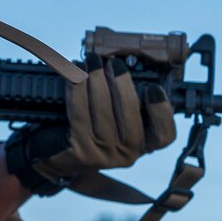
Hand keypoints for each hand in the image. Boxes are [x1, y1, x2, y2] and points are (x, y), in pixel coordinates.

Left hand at [5, 60, 178, 193]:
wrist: (56, 158)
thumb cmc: (90, 131)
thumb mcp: (114, 121)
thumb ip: (125, 101)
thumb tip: (123, 65)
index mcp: (143, 145)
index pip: (165, 135)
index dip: (162, 111)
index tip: (153, 88)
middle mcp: (128, 154)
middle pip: (131, 116)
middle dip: (121, 83)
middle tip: (112, 63)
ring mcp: (104, 155)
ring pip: (103, 111)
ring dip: (96, 80)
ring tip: (91, 62)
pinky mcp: (81, 151)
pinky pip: (80, 113)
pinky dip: (77, 90)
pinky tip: (74, 76)